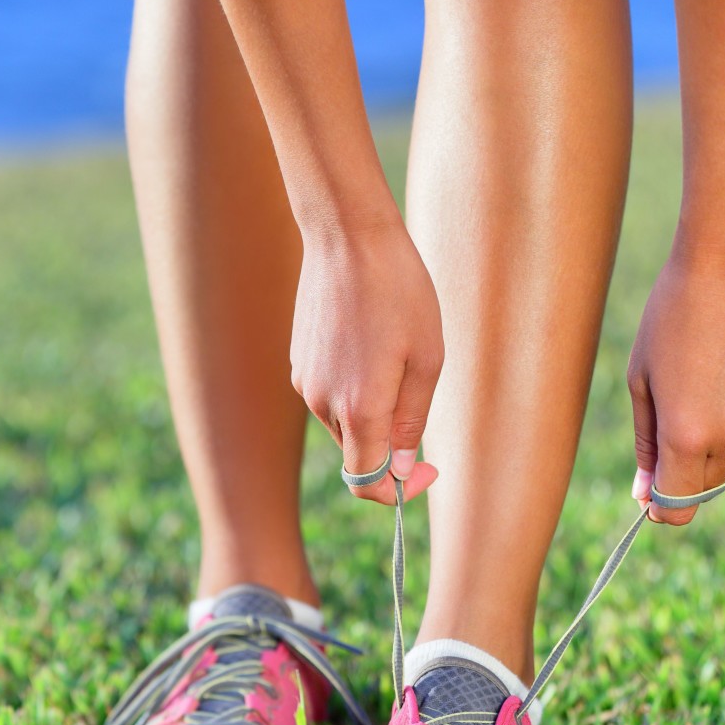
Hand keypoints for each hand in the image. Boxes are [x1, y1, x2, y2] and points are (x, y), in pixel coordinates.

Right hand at [289, 219, 442, 505]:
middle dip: (390, 443)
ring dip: (372, 409)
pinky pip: (329, 393)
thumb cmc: (399, 291)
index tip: (426, 469)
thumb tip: (402, 470)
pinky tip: (369, 339)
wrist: (346, 236)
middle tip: (420, 393)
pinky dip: (352, 386)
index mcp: (359, 408)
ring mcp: (304, 382)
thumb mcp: (426, 358)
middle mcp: (322, 403)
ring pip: (344, 422)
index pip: (368, 481)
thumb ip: (412, 421)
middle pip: (359, 452)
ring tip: (395, 353)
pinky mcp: (297, 361)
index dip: (399, 488)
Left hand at [628, 241, 724, 523]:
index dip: (660, 506)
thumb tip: (645, 493)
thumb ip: (646, 444)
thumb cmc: (672, 316)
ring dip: (714, 441)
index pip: (677, 507)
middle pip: (706, 487)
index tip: (649, 491)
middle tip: (669, 420)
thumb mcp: (642, 380)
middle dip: (684, 472)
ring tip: (703, 379)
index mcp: (688, 436)